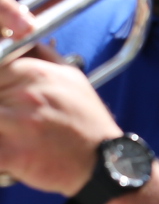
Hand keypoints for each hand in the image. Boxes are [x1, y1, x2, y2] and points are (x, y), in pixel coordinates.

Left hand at [0, 53, 123, 194]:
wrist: (104, 163)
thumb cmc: (86, 121)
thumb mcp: (72, 77)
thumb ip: (41, 55)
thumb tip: (18, 40)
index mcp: (34, 72)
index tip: (5, 93)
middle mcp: (23, 94)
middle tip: (10, 116)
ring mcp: (15, 123)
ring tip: (9, 130)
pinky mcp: (9, 152)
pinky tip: (8, 152)